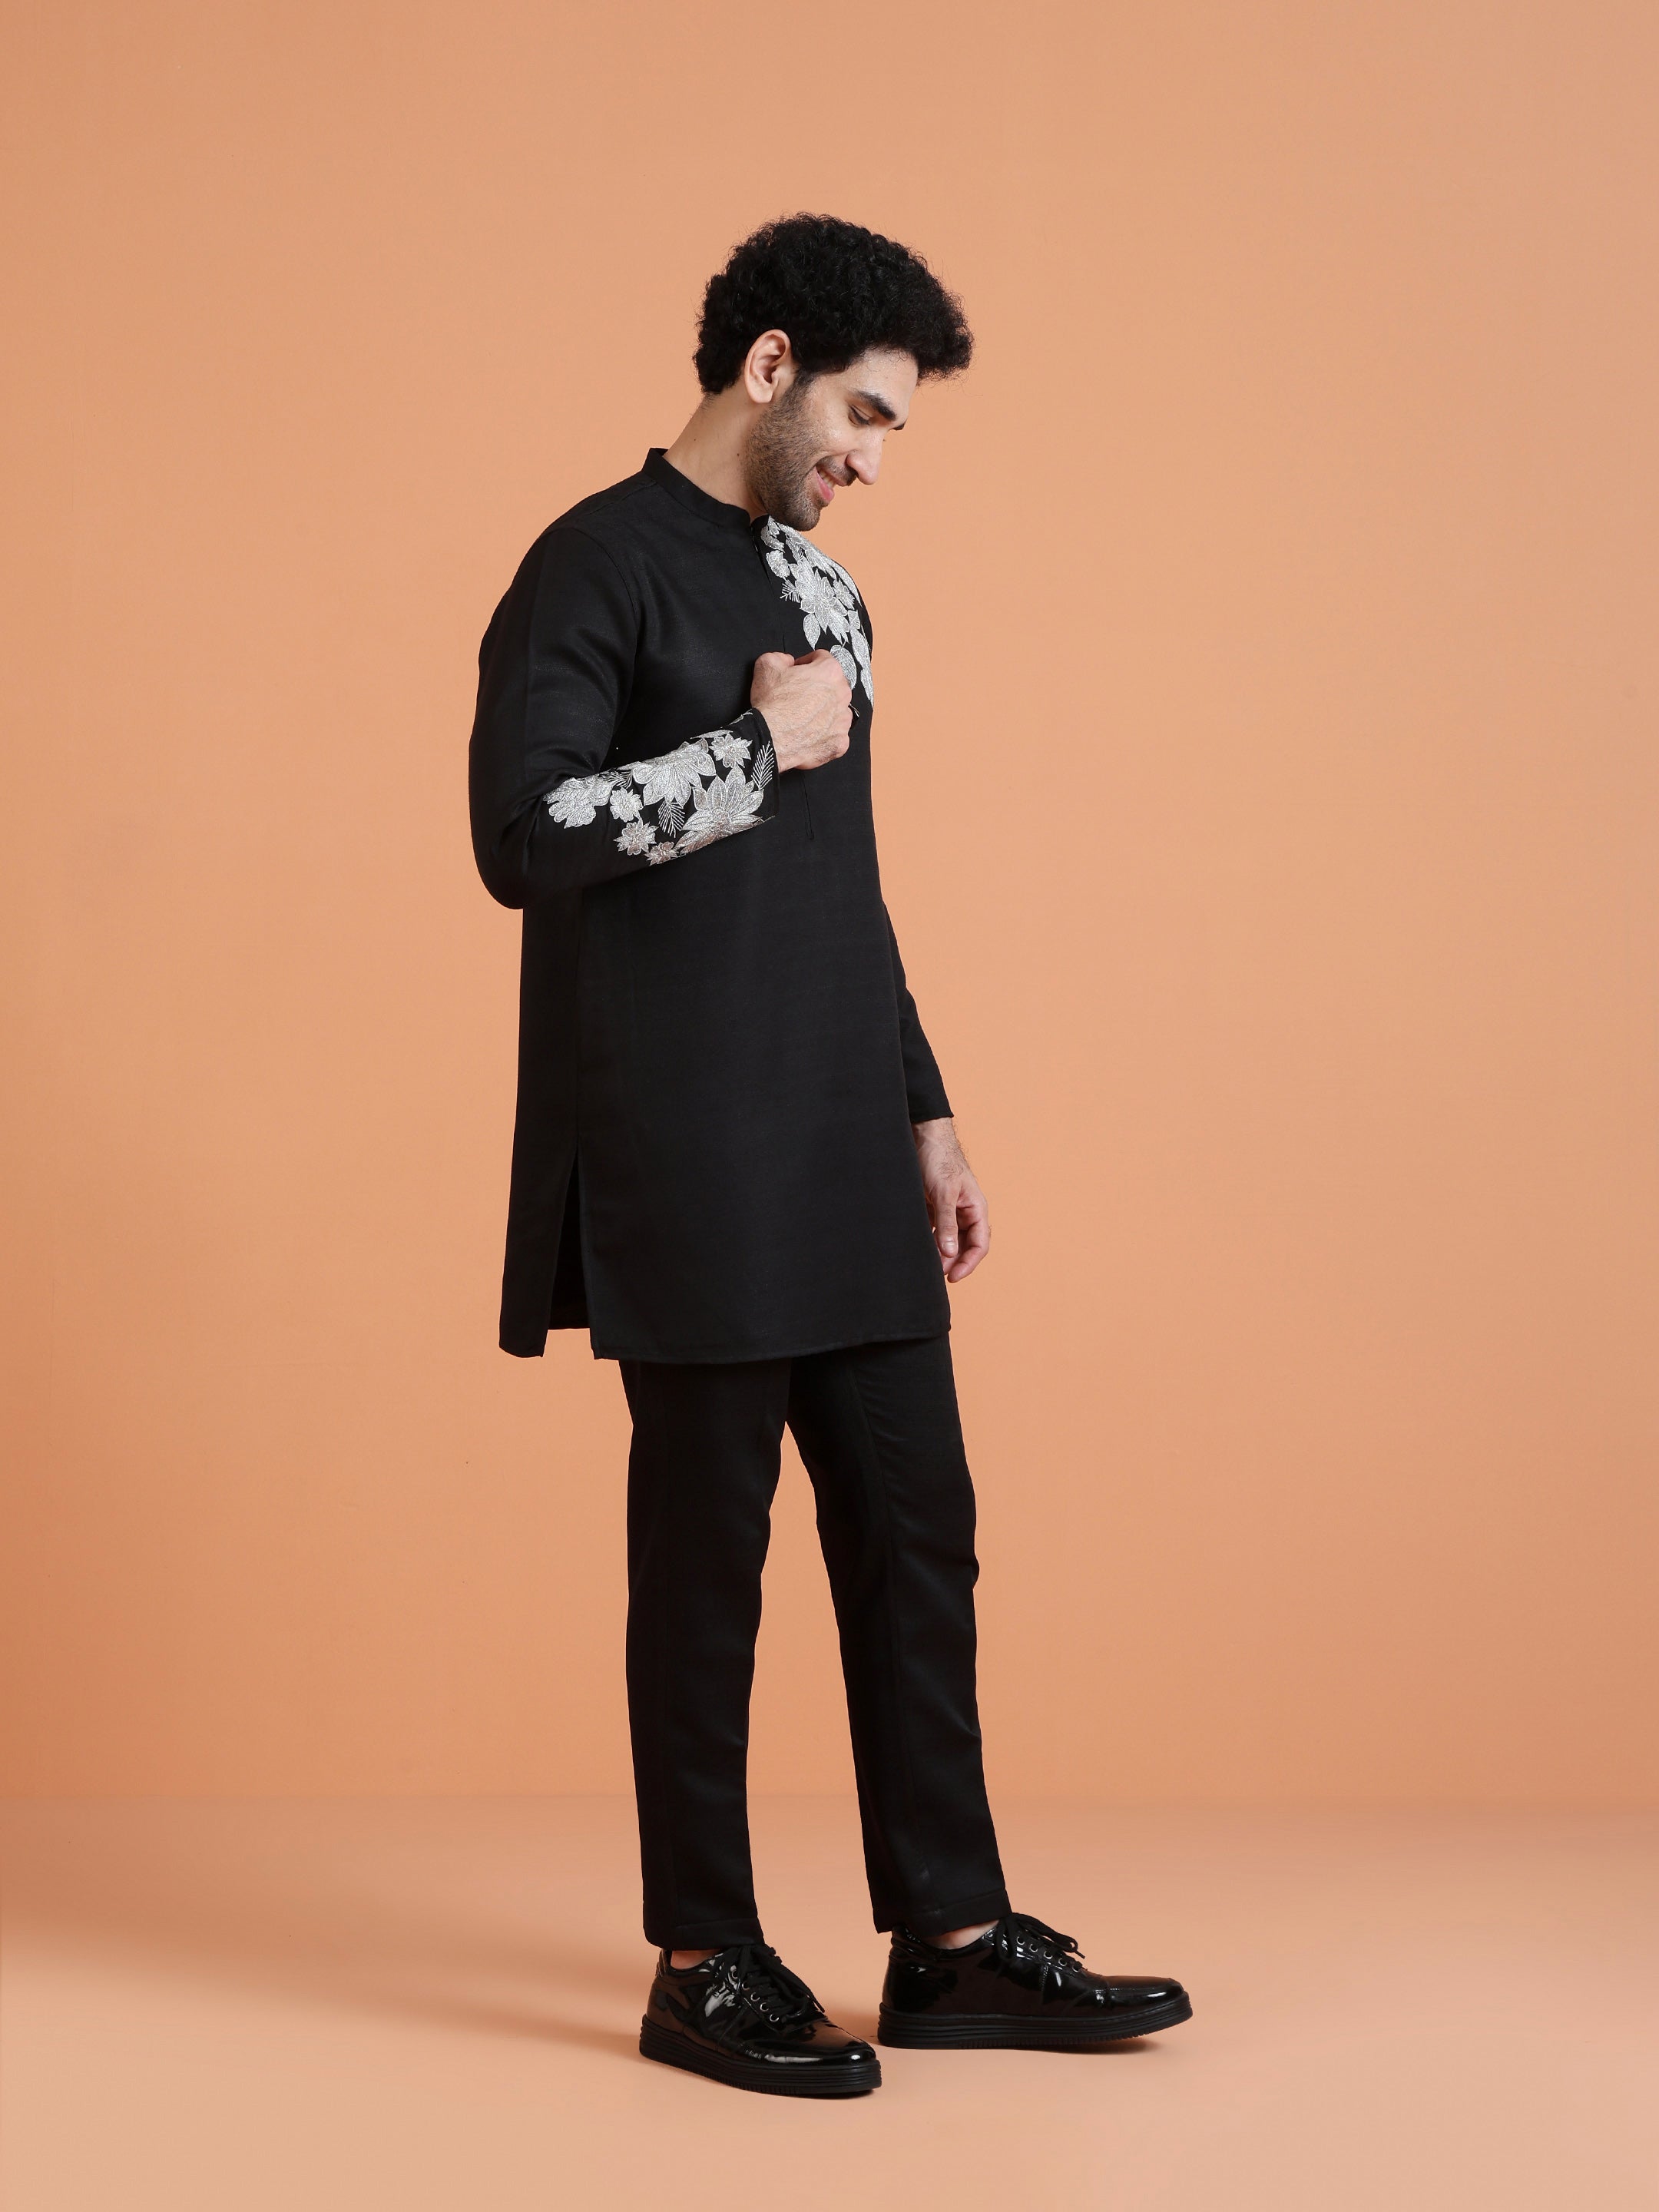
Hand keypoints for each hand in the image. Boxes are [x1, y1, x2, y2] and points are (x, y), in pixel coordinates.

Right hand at [750, 650, 851, 771]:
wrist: (770, 740)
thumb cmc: (771, 706)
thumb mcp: (767, 665)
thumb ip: (781, 657)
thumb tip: (787, 661)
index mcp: (830, 672)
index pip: (822, 659)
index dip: (806, 663)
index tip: (798, 671)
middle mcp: (842, 695)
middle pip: (833, 685)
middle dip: (817, 688)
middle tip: (798, 696)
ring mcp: (843, 721)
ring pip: (836, 710)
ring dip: (823, 711)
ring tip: (803, 716)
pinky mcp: (840, 742)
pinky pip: (835, 734)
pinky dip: (824, 734)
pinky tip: (808, 733)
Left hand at [913, 1118, 989, 1281]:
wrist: (923, 1137)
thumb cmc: (939, 1160)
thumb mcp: (943, 1193)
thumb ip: (946, 1223)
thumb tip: (948, 1253)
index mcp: (976, 1208)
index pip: (979, 1244)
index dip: (968, 1263)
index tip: (953, 1277)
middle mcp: (966, 1212)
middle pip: (965, 1245)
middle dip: (953, 1262)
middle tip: (935, 1275)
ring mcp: (950, 1210)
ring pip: (949, 1239)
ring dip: (940, 1253)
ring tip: (926, 1265)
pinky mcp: (935, 1207)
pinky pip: (935, 1230)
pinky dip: (930, 1241)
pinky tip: (919, 1249)